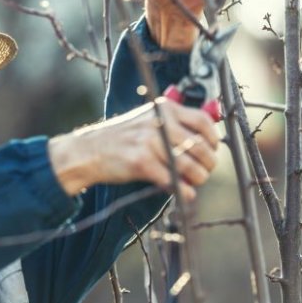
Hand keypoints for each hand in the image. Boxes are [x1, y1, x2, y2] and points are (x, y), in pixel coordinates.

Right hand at [48, 98, 219, 200]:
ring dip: (198, 178)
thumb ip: (172, 124)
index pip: (202, 120)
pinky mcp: (142, 163)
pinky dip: (184, 190)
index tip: (212, 150)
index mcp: (163, 109)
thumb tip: (206, 142)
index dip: (213, 138)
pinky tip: (186, 193)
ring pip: (190, 166)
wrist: (88, 151)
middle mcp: (159, 122)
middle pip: (200, 146)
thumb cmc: (120, 138)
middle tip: (205, 170)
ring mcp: (150, 142)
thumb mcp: (145, 119)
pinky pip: (173, 180)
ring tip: (194, 182)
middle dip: (208, 163)